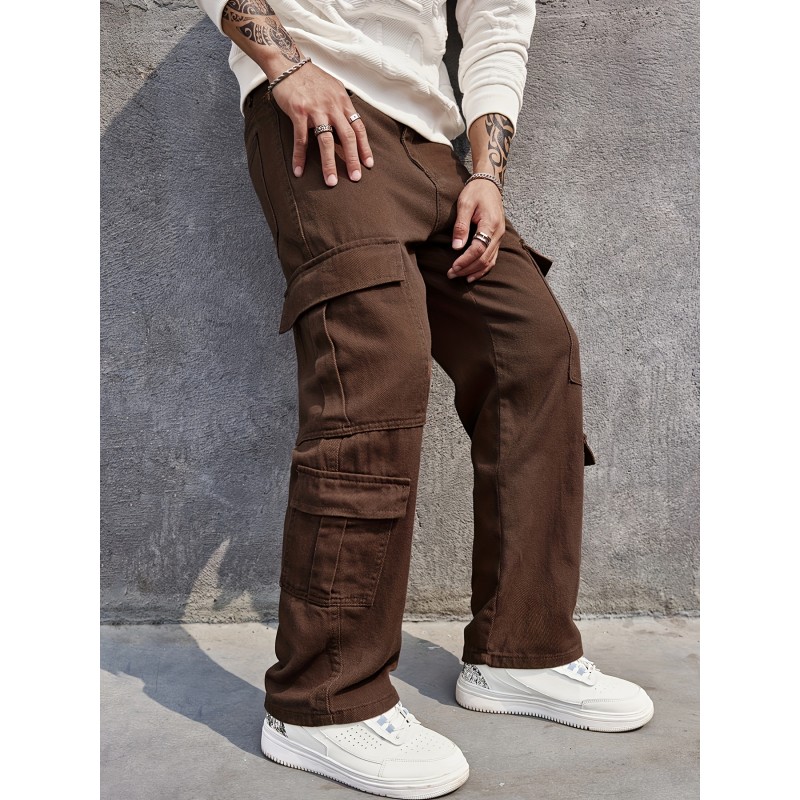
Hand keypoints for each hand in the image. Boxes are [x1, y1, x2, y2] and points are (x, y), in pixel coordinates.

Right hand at [270, 62, 373, 186]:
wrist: (287, 64)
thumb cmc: (310, 78)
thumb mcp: (333, 88)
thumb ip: (341, 106)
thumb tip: (350, 123)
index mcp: (343, 101)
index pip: (359, 127)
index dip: (365, 147)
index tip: (368, 164)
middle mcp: (332, 106)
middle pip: (347, 137)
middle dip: (352, 159)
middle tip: (355, 178)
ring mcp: (315, 109)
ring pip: (326, 141)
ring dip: (329, 163)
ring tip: (330, 181)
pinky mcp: (298, 112)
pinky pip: (301, 139)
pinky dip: (300, 156)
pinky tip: (299, 170)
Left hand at [448, 179, 504, 281]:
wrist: (489, 184)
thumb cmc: (475, 191)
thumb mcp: (465, 204)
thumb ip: (461, 226)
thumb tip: (456, 247)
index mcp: (491, 224)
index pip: (478, 249)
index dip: (465, 260)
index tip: (453, 267)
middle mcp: (498, 233)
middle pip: (484, 258)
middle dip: (467, 269)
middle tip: (451, 274)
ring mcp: (499, 237)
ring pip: (489, 261)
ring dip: (474, 271)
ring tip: (459, 277)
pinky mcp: (497, 239)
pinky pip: (492, 258)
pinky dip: (482, 269)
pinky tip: (472, 275)